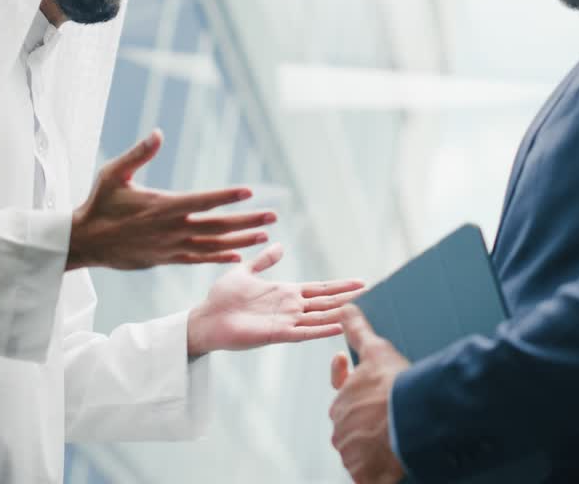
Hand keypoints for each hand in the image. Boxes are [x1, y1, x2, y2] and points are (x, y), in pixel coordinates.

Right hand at [68, 130, 275, 269]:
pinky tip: (238, 254)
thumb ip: (138, 154)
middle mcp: (171, 228)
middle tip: (273, 216)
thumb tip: (158, 132)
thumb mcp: (114, 174)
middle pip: (217, 225)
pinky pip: (199, 259)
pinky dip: (219, 257)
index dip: (227, 196)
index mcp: (162, 206)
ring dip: (240, 240)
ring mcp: (171, 247)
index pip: (203, 201)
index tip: (250, 192)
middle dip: (247, 220)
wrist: (85, 242)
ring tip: (264, 236)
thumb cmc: (99, 204)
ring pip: (213, 245)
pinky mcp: (166, 259)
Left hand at [186, 243, 364, 355]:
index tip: (360, 282)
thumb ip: (263, 260)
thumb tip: (280, 244)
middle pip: (326, 302)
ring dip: (340, 314)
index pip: (319, 288)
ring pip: (319, 317)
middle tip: (372, 295)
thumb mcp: (245, 271)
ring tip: (362, 310)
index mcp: (285, 292)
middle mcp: (290, 307)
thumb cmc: (221, 298)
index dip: (339, 285)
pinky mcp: (276, 334)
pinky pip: (303, 332)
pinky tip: (338, 327)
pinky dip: (321, 330)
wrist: (206, 318)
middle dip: (348, 298)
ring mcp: (285, 321)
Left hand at [329, 305, 408, 483]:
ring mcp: (352, 454)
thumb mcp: (376, 350)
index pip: (341, 398)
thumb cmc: (395, 385)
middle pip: (352, 428)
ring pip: (359, 452)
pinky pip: (367, 477)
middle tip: (390, 417)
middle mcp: (341, 429)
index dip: (351, 390)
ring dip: (372, 448)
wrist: (414, 417)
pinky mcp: (365, 475)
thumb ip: (357, 330)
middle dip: (367, 422)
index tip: (362, 389)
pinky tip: (390, 466)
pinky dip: (376, 473)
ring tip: (395, 440)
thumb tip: (344, 307)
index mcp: (341, 402)